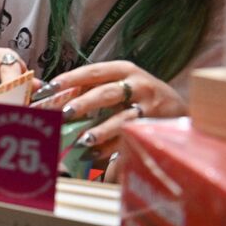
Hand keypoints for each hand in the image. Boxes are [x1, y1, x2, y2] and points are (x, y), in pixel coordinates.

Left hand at [52, 60, 184, 173]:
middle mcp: (138, 85)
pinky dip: (111, 148)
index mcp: (123, 70)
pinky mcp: (153, 127)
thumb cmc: (136, 94)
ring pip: (122, 119)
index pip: (93, 72)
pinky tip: (93, 155)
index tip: (47, 89)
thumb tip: (48, 91)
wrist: (178, 108)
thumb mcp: (117, 83)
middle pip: (107, 93)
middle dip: (84, 104)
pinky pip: (130, 139)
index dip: (70, 79)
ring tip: (82, 140)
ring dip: (100, 130)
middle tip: (64, 113)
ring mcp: (149, 107)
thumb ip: (89, 86)